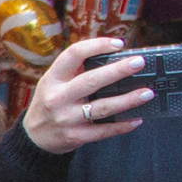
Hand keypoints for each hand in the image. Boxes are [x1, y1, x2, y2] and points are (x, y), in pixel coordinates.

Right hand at [23, 37, 154, 155]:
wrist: (34, 137)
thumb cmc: (51, 102)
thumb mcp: (53, 82)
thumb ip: (75, 70)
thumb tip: (114, 57)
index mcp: (53, 78)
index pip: (74, 54)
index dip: (97, 46)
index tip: (119, 44)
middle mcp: (58, 97)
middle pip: (92, 80)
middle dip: (118, 70)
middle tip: (139, 63)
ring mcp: (67, 119)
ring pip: (103, 107)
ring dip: (128, 100)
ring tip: (147, 93)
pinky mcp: (76, 136)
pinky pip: (104, 131)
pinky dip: (122, 125)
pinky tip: (137, 119)